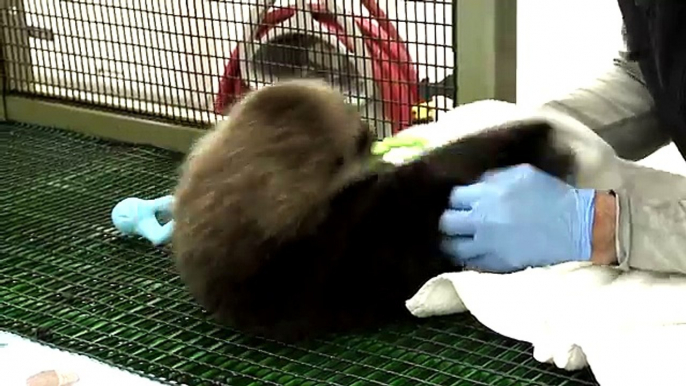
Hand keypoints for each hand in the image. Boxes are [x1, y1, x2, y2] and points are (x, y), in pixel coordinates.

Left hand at [439, 164, 595, 272]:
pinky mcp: (499, 264)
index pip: (454, 198)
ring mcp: (489, 245)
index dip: (458, 200)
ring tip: (461, 241)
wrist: (577, 226)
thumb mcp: (522, 174)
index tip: (464, 204)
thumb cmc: (552, 195)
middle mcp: (483, 220)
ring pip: (453, 248)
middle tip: (459, 223)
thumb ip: (493, 178)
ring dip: (454, 243)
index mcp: (488, 195)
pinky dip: (470, 259)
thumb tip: (475, 185)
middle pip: (447, 223)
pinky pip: (471, 264)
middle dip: (451, 221)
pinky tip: (475, 254)